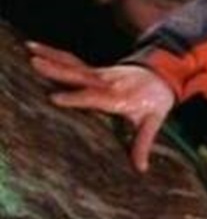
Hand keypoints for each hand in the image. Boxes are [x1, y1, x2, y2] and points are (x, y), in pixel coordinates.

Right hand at [27, 41, 176, 172]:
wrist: (163, 76)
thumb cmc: (156, 102)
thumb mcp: (152, 122)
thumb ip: (142, 144)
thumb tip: (141, 169)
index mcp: (119, 97)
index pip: (94, 98)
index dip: (75, 98)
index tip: (54, 98)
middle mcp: (107, 82)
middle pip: (79, 76)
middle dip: (58, 72)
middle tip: (35, 64)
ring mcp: (99, 74)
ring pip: (73, 65)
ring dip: (51, 58)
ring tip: (30, 52)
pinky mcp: (94, 70)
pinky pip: (72, 62)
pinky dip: (54, 55)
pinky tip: (34, 49)